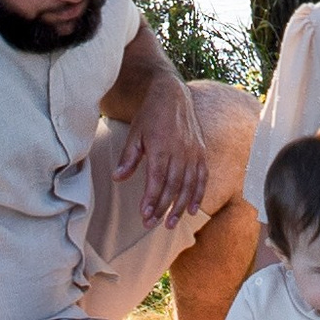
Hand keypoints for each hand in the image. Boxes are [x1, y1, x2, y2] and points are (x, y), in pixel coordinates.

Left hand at [114, 65, 207, 230]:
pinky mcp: (201, 153)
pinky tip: (192, 210)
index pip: (157, 179)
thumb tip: (117, 178)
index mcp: (162, 146)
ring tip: (171, 224)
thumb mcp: (135, 133)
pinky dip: (198, 195)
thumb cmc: (151, 115)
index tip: (144, 214)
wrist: (172, 95)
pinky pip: (202, 177)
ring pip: (188, 185)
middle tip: (152, 224)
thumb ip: (128, 158)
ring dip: (179, 206)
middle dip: (162, 207)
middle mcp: (180, 151)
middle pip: (173, 186)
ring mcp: (193, 152)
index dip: (152, 199)